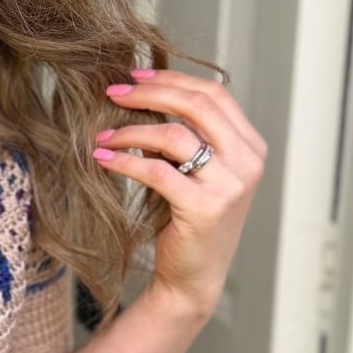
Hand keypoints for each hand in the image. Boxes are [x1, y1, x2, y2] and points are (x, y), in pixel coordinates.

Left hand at [91, 68, 266, 318]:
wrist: (194, 276)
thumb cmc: (189, 221)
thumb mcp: (194, 171)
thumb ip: (184, 136)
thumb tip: (141, 96)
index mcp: (250, 147)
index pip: (214, 94)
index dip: (173, 79)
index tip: (136, 76)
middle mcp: (248, 162)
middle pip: (197, 105)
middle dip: (150, 93)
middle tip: (112, 92)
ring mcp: (230, 185)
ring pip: (174, 135)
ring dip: (130, 130)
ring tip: (101, 135)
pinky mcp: (205, 207)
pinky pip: (156, 170)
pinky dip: (125, 160)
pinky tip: (103, 158)